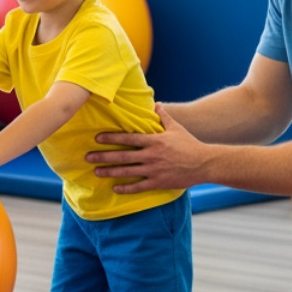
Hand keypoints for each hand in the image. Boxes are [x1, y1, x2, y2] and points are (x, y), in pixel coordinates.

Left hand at [89, 104, 208, 193]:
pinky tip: (114, 188)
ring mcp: (154, 170)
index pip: (128, 139)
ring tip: (96, 172)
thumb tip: (155, 103)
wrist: (204, 163)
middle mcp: (151, 155)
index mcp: (154, 141)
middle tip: (88, 157)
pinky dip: (126, 188)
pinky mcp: (158, 183)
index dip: (111, 138)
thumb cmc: (189, 144)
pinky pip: (138, 187)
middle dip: (103, 156)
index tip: (97, 138)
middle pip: (123, 156)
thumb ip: (163, 116)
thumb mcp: (176, 128)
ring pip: (127, 172)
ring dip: (110, 172)